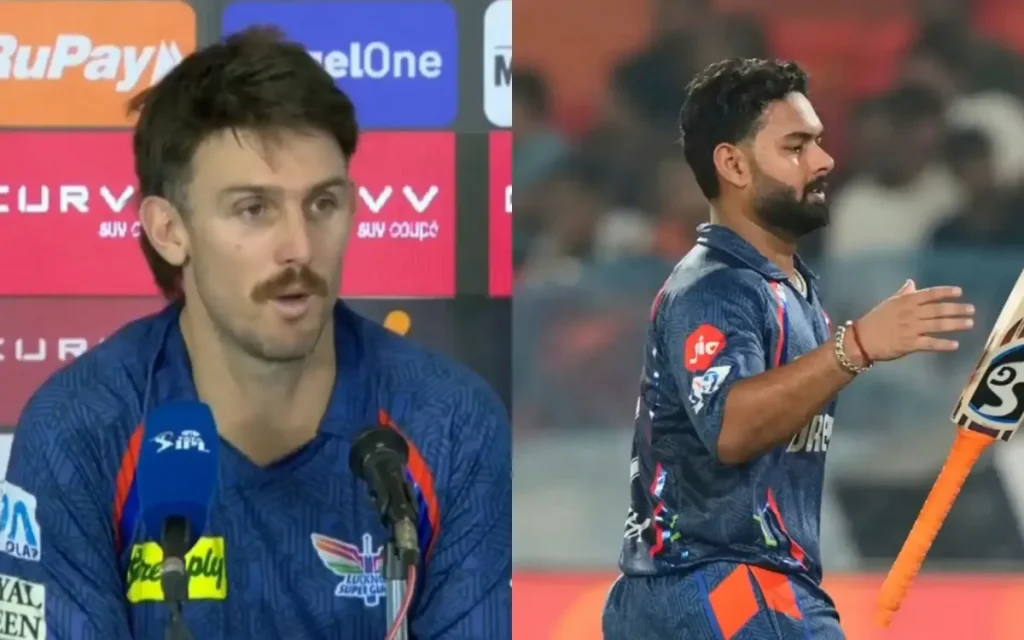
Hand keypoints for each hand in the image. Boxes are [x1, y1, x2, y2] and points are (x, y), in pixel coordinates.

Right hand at [851, 279, 974, 363]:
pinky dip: (943, 344)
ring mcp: (911, 329)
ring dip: (956, 324)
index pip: (930, 294)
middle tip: (972, 310)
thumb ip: (903, 293)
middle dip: (957, 309)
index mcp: (906, 302)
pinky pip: (930, 343)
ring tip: (970, 323)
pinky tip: (955, 345)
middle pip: (938, 309)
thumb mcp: (889, 303)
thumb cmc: (876, 320)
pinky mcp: (910, 344)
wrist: (861, 339)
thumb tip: (912, 282)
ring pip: (938, 325)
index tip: (959, 292)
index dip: (945, 292)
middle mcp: (910, 313)